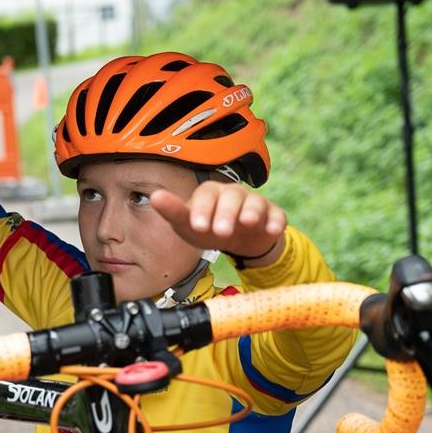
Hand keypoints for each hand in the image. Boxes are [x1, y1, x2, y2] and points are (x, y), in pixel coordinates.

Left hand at [150, 181, 286, 266]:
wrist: (238, 240)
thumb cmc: (208, 229)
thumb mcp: (188, 225)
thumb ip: (173, 212)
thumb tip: (154, 196)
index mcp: (210, 192)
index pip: (206, 196)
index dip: (202, 210)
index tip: (198, 227)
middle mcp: (233, 193)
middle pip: (231, 197)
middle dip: (226, 214)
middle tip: (221, 232)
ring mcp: (254, 203)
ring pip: (255, 203)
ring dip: (251, 212)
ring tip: (248, 223)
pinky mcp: (272, 215)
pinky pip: (276, 216)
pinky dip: (276, 222)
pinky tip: (272, 230)